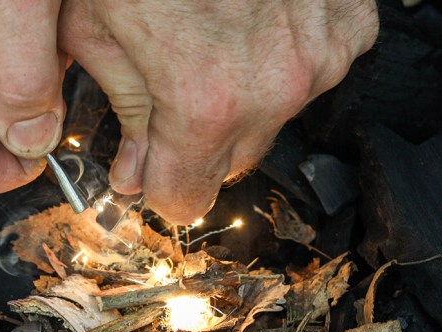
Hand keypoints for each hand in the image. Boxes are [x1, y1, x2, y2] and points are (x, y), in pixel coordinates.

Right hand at [0, 0, 66, 201]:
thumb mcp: (23, 2)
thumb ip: (27, 77)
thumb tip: (32, 143)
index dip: (14, 170)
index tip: (50, 136)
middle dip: (24, 115)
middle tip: (48, 61)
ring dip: (24, 84)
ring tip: (37, 35)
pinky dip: (13, 61)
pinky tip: (24, 27)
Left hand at [58, 0, 378, 223]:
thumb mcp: (93, 26)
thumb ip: (118, 117)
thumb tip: (136, 178)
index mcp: (207, 100)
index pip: (186, 201)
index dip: (160, 184)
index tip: (147, 164)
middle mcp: (278, 87)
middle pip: (230, 162)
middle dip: (194, 140)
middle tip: (168, 84)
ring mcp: (321, 55)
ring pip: (272, 118)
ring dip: (238, 98)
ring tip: (206, 36)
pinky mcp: (348, 24)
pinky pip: (310, 72)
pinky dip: (277, 59)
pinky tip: (249, 19)